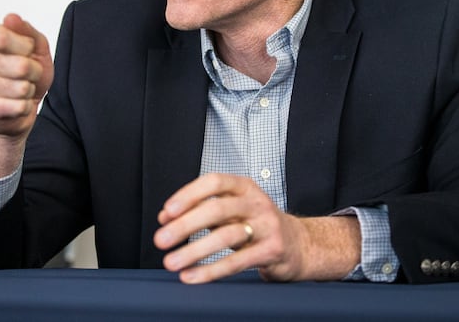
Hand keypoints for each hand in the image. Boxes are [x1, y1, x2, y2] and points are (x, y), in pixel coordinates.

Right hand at [0, 14, 53, 176]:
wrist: (21, 107)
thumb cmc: (28, 74)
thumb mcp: (37, 48)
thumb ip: (27, 31)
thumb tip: (11, 18)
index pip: (4, 37)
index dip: (26, 47)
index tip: (28, 50)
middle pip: (20, 66)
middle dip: (34, 72)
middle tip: (28, 74)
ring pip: (21, 88)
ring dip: (29, 90)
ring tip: (21, 89)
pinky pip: (16, 107)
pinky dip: (24, 106)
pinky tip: (17, 103)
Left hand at [153, 173, 360, 283]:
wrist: (298, 244)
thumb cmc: (256, 224)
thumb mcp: (231, 210)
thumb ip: (200, 210)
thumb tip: (164, 217)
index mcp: (244, 186)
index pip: (214, 182)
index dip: (188, 195)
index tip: (167, 212)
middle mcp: (257, 202)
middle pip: (217, 209)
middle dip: (185, 225)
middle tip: (161, 240)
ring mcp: (267, 225)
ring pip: (226, 236)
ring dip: (194, 250)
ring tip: (172, 262)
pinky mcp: (272, 250)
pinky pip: (238, 261)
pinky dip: (211, 270)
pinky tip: (193, 276)